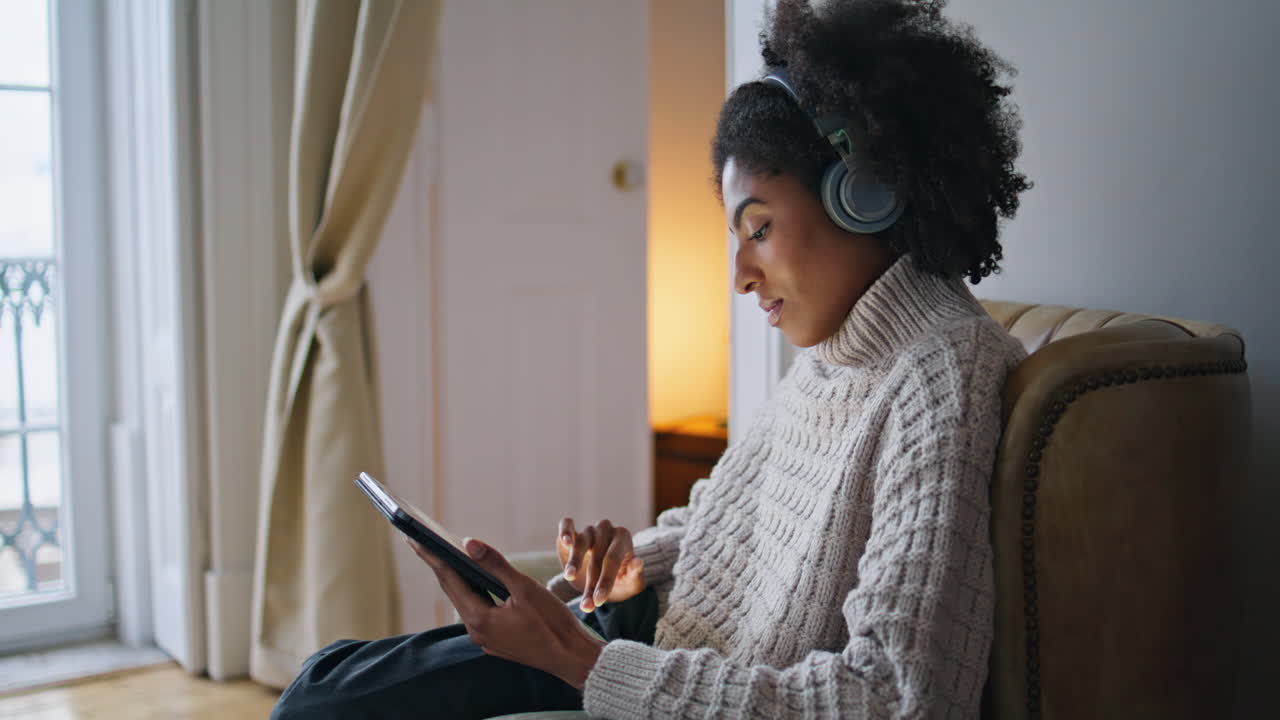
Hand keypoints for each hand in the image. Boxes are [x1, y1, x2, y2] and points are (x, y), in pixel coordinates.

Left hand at [407, 536, 606, 689]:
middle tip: (423, 542)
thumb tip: (468, 543)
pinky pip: (480, 612)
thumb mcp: (525, 588)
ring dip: (458, 579)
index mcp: (479, 618)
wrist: (571, 658)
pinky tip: (477, 581)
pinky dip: (475, 593)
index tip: (415, 538)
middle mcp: (477, 631)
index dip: (433, 556)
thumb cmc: (552, 624)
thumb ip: (495, 565)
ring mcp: (486, 639)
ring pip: (468, 602)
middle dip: (440, 565)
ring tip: (447, 557)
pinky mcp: (498, 641)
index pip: (450, 579)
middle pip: (454, 590)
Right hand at [557, 518, 644, 611]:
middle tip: (586, 605)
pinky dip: (565, 531)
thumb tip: (638, 562)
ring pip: (580, 542)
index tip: (599, 601)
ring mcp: (588, 528)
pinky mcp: (570, 530)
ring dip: (574, 561)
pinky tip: (566, 542)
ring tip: (570, 576)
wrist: (601, 580)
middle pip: (597, 555)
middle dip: (591, 582)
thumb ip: (636, 574)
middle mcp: (606, 529)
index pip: (613, 559)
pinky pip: (567, 524)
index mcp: (623, 537)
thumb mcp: (631, 583)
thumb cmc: (619, 580)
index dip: (605, 580)